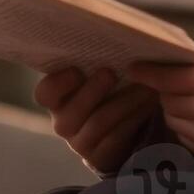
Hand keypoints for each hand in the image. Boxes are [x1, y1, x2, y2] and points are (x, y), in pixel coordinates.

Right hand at [34, 66, 161, 173]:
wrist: (124, 128)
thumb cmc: (110, 90)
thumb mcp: (98, 76)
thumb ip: (95, 62)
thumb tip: (109, 35)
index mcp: (57, 99)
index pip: (44, 94)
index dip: (57, 84)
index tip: (76, 70)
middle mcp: (63, 123)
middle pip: (71, 113)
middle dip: (92, 91)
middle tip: (112, 73)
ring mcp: (80, 143)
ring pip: (99, 123)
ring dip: (124, 102)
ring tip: (145, 87)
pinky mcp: (100, 157)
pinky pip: (116, 138)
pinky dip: (134, 118)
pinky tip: (149, 105)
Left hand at [125, 42, 193, 163]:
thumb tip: (163, 62)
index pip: (164, 79)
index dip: (146, 73)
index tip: (133, 69)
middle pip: (166, 101)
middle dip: (167, 91)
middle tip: (174, 84)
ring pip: (173, 121)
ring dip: (176, 110)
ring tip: (191, 101)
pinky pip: (185, 138)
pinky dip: (188, 127)